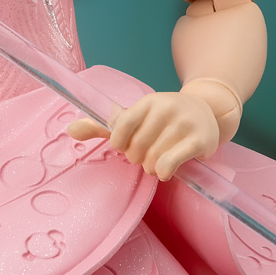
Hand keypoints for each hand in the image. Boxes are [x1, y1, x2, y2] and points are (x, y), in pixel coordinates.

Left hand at [67, 90, 219, 180]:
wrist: (206, 111)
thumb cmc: (163, 119)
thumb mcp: (136, 117)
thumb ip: (103, 125)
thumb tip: (69, 130)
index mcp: (147, 102)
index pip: (120, 125)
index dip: (119, 143)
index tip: (126, 145)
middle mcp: (165, 108)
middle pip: (136, 148)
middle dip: (138, 158)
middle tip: (147, 154)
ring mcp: (183, 123)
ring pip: (152, 160)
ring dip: (153, 168)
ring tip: (160, 160)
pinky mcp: (199, 140)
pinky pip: (169, 164)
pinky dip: (164, 172)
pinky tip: (168, 169)